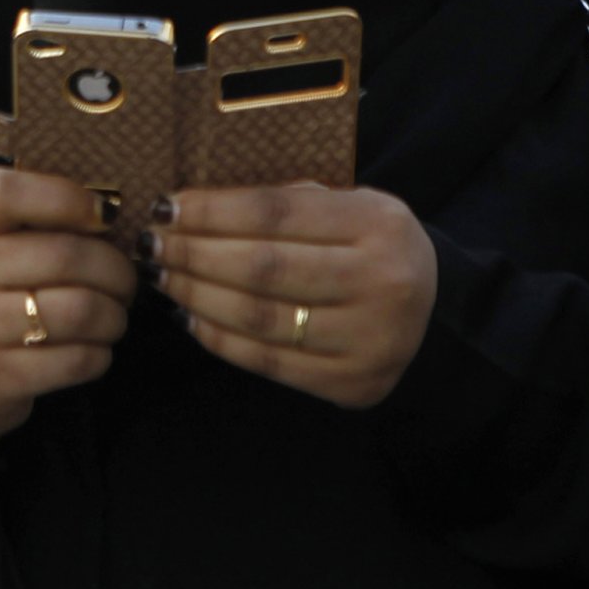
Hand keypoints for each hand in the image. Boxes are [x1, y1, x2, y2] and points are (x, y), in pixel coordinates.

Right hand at [0, 167, 137, 451]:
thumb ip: (32, 212)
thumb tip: (109, 209)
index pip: (5, 193)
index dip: (67, 198)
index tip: (103, 215)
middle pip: (65, 256)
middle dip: (117, 270)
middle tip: (124, 280)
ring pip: (81, 310)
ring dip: (115, 315)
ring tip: (113, 314)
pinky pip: (78, 359)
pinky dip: (101, 353)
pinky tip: (93, 347)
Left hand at [145, 184, 437, 407]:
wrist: (437, 315)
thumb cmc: (372, 248)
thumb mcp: (352, 206)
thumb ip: (290, 204)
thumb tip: (192, 208)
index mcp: (378, 224)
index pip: (277, 213)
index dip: (213, 211)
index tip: (166, 207)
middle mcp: (382, 282)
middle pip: (263, 267)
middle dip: (194, 253)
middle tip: (151, 245)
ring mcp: (371, 340)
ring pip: (260, 318)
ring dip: (197, 296)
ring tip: (162, 277)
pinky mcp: (353, 384)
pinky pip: (268, 362)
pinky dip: (220, 339)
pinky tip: (190, 317)